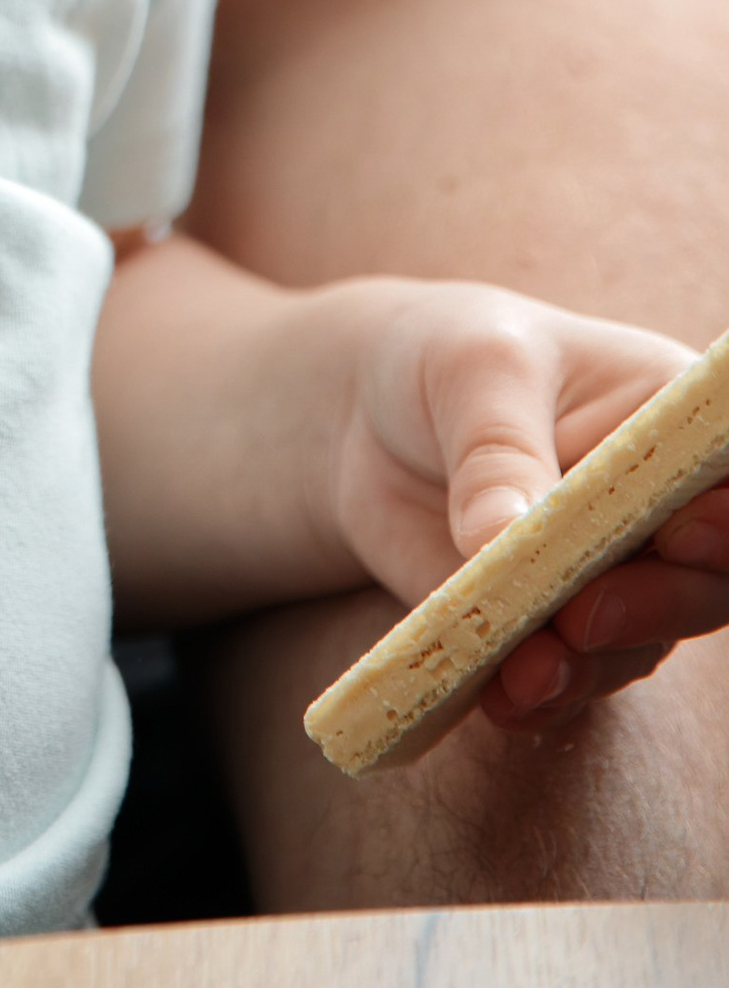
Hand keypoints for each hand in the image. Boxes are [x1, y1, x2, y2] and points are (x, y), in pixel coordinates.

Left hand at [332, 282, 728, 732]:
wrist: (364, 414)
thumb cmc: (442, 359)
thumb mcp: (472, 371)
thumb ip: (498, 449)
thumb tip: (504, 538)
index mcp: (670, 422)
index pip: (728, 478)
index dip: (726, 519)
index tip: (683, 534)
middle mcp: (663, 510)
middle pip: (705, 578)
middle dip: (656, 605)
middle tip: (584, 615)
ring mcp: (614, 577)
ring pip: (641, 640)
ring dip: (592, 664)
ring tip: (526, 671)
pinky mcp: (556, 630)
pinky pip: (573, 678)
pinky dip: (543, 694)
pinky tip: (502, 698)